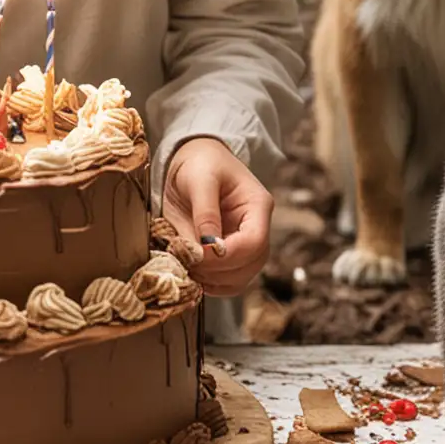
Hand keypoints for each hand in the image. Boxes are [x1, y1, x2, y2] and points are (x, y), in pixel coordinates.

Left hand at [161, 137, 273, 297]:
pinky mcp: (231, 253)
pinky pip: (230, 280)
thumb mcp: (200, 178)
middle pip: (251, 264)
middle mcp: (258, 227)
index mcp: (258, 205)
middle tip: (186, 262)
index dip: (227, 255)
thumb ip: (205, 212)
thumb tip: (207, 247)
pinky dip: (212, 284)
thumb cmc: (200, 162)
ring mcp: (245, 242)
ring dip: (214, 280)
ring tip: (186, 266)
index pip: (254, 242)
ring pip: (241, 277)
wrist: (195, 159)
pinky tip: (193, 274)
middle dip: (218, 269)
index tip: (197, 255)